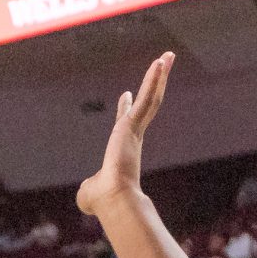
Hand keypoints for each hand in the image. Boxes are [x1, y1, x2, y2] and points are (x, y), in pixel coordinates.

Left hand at [77, 52, 173, 218]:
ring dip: (159, 76)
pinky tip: (161, 62)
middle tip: (162, 65)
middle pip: (146, 104)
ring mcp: (135, 129)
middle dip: (154, 84)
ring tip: (167, 56)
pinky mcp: (134, 124)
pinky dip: (154, 79)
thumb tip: (88, 195)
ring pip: (151, 97)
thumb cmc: (101, 201)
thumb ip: (91, 188)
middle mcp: (132, 137)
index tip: (127, 94)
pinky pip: (148, 97)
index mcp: (122, 149)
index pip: (126, 122)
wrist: (112, 199)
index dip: (127, 108)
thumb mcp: (90, 192)